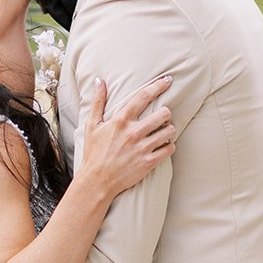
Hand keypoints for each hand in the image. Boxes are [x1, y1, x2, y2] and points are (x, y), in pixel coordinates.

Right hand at [81, 74, 175, 203]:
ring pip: (169, 131)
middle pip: (164, 113)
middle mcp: (133, 133)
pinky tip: (162, 146)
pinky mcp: (148, 163)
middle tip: (162, 118)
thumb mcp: (92, 126)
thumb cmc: (94, 153)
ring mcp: (142, 148)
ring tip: (162, 133)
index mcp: (120, 121)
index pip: (144, 97)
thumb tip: (100, 81)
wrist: (96, 181)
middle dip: (165, 114)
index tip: (167, 80)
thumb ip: (98, 102)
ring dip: (168, 130)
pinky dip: (168, 146)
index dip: (158, 86)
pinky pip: (169, 149)